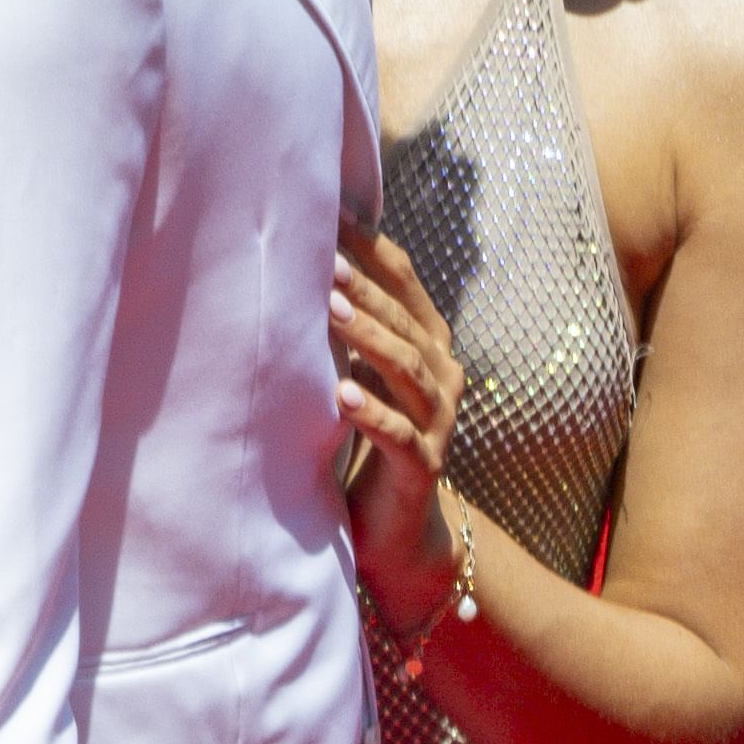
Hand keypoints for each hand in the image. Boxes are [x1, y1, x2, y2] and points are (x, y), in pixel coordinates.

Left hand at [330, 223, 462, 613]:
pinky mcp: (423, 466)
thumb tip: (299, 258)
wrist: (395, 527)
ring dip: (368, 339)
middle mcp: (444, 377)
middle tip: (324, 261)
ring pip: (408, 370)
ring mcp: (438, 422)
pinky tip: (341, 397)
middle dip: (367, 290)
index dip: (373, 248)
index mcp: (430, 344)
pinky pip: (400, 435)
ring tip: (330, 312)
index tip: (330, 215)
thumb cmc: (368, 435)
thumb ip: (351, 325)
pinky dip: (372, 413)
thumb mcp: (362, 372)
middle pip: (406, 323)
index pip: (406, 282)